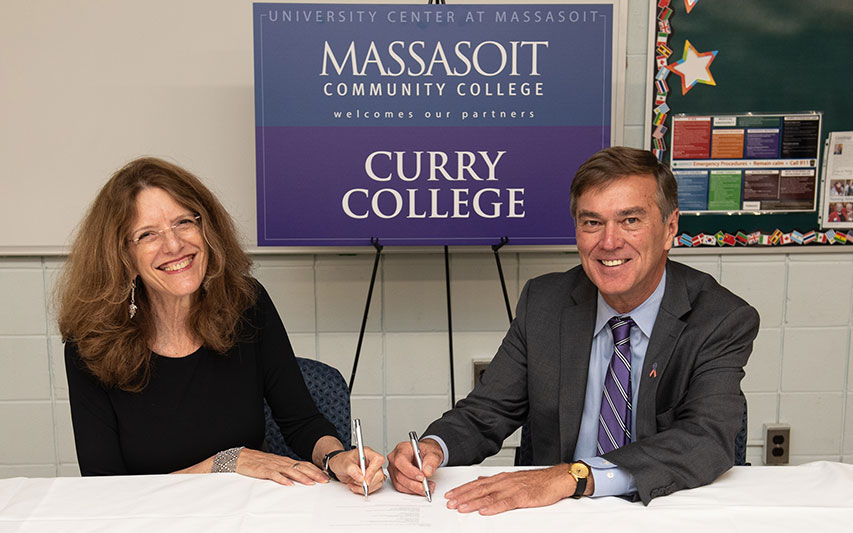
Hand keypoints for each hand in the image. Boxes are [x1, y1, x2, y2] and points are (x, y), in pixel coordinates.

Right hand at [235, 448, 329, 485]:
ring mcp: (273, 465)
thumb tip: (300, 475)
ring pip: (290, 471)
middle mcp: (281, 462)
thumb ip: (287, 469)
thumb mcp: (276, 465)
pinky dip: (282, 479)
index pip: (304, 464)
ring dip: (302, 477)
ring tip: (311, 483)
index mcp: (285, 461)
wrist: (242, 457)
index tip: (325, 475)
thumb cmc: (259, 462)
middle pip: (300, 467)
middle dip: (314, 474)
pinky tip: (289, 484)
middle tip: (324, 480)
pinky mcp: (264, 470)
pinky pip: (274, 475)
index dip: (315, 470)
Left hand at [327, 447, 385, 494]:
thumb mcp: (344, 463)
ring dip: (365, 487)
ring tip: (354, 484)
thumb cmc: (341, 460)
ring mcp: (372, 470)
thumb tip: (361, 478)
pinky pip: (373, 487)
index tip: (365, 479)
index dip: (373, 470)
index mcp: (367, 453)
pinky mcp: (371, 478)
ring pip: (378, 482)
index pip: (378, 460)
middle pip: (379, 473)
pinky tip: (355, 486)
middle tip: (356, 482)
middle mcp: (372, 462)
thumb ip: (352, 470)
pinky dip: (363, 490)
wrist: (337, 465)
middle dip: (367, 482)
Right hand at [387, 438, 442, 495]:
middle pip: (399, 474)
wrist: (426, 455)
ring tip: (426, 487)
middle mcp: (395, 458)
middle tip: (425, 486)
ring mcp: (394, 469)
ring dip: (414, 488)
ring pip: (400, 483)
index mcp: (402, 448)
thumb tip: (427, 471)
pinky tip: (421, 488)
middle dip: (413, 483)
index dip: (410, 471)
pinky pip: (401, 487)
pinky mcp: (395, 477)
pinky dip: (411, 490)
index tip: (421, 477)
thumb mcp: (433, 452)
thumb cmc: (426, 451)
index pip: (400, 461)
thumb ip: (432, 460)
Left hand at [444, 465, 577, 514]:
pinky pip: (505, 503)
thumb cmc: (537, 481)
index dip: (463, 490)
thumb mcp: (512, 478)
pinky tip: (484, 511)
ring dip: (473, 502)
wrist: (556, 479)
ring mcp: (513, 489)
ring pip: (489, 496)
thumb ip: (495, 481)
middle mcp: (504, 482)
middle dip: (463, 496)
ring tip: (461, 507)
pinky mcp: (523, 497)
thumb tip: (480, 480)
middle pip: (480, 490)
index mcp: (501, 478)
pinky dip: (493, 507)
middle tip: (450, 502)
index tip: (451, 495)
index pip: (477, 484)